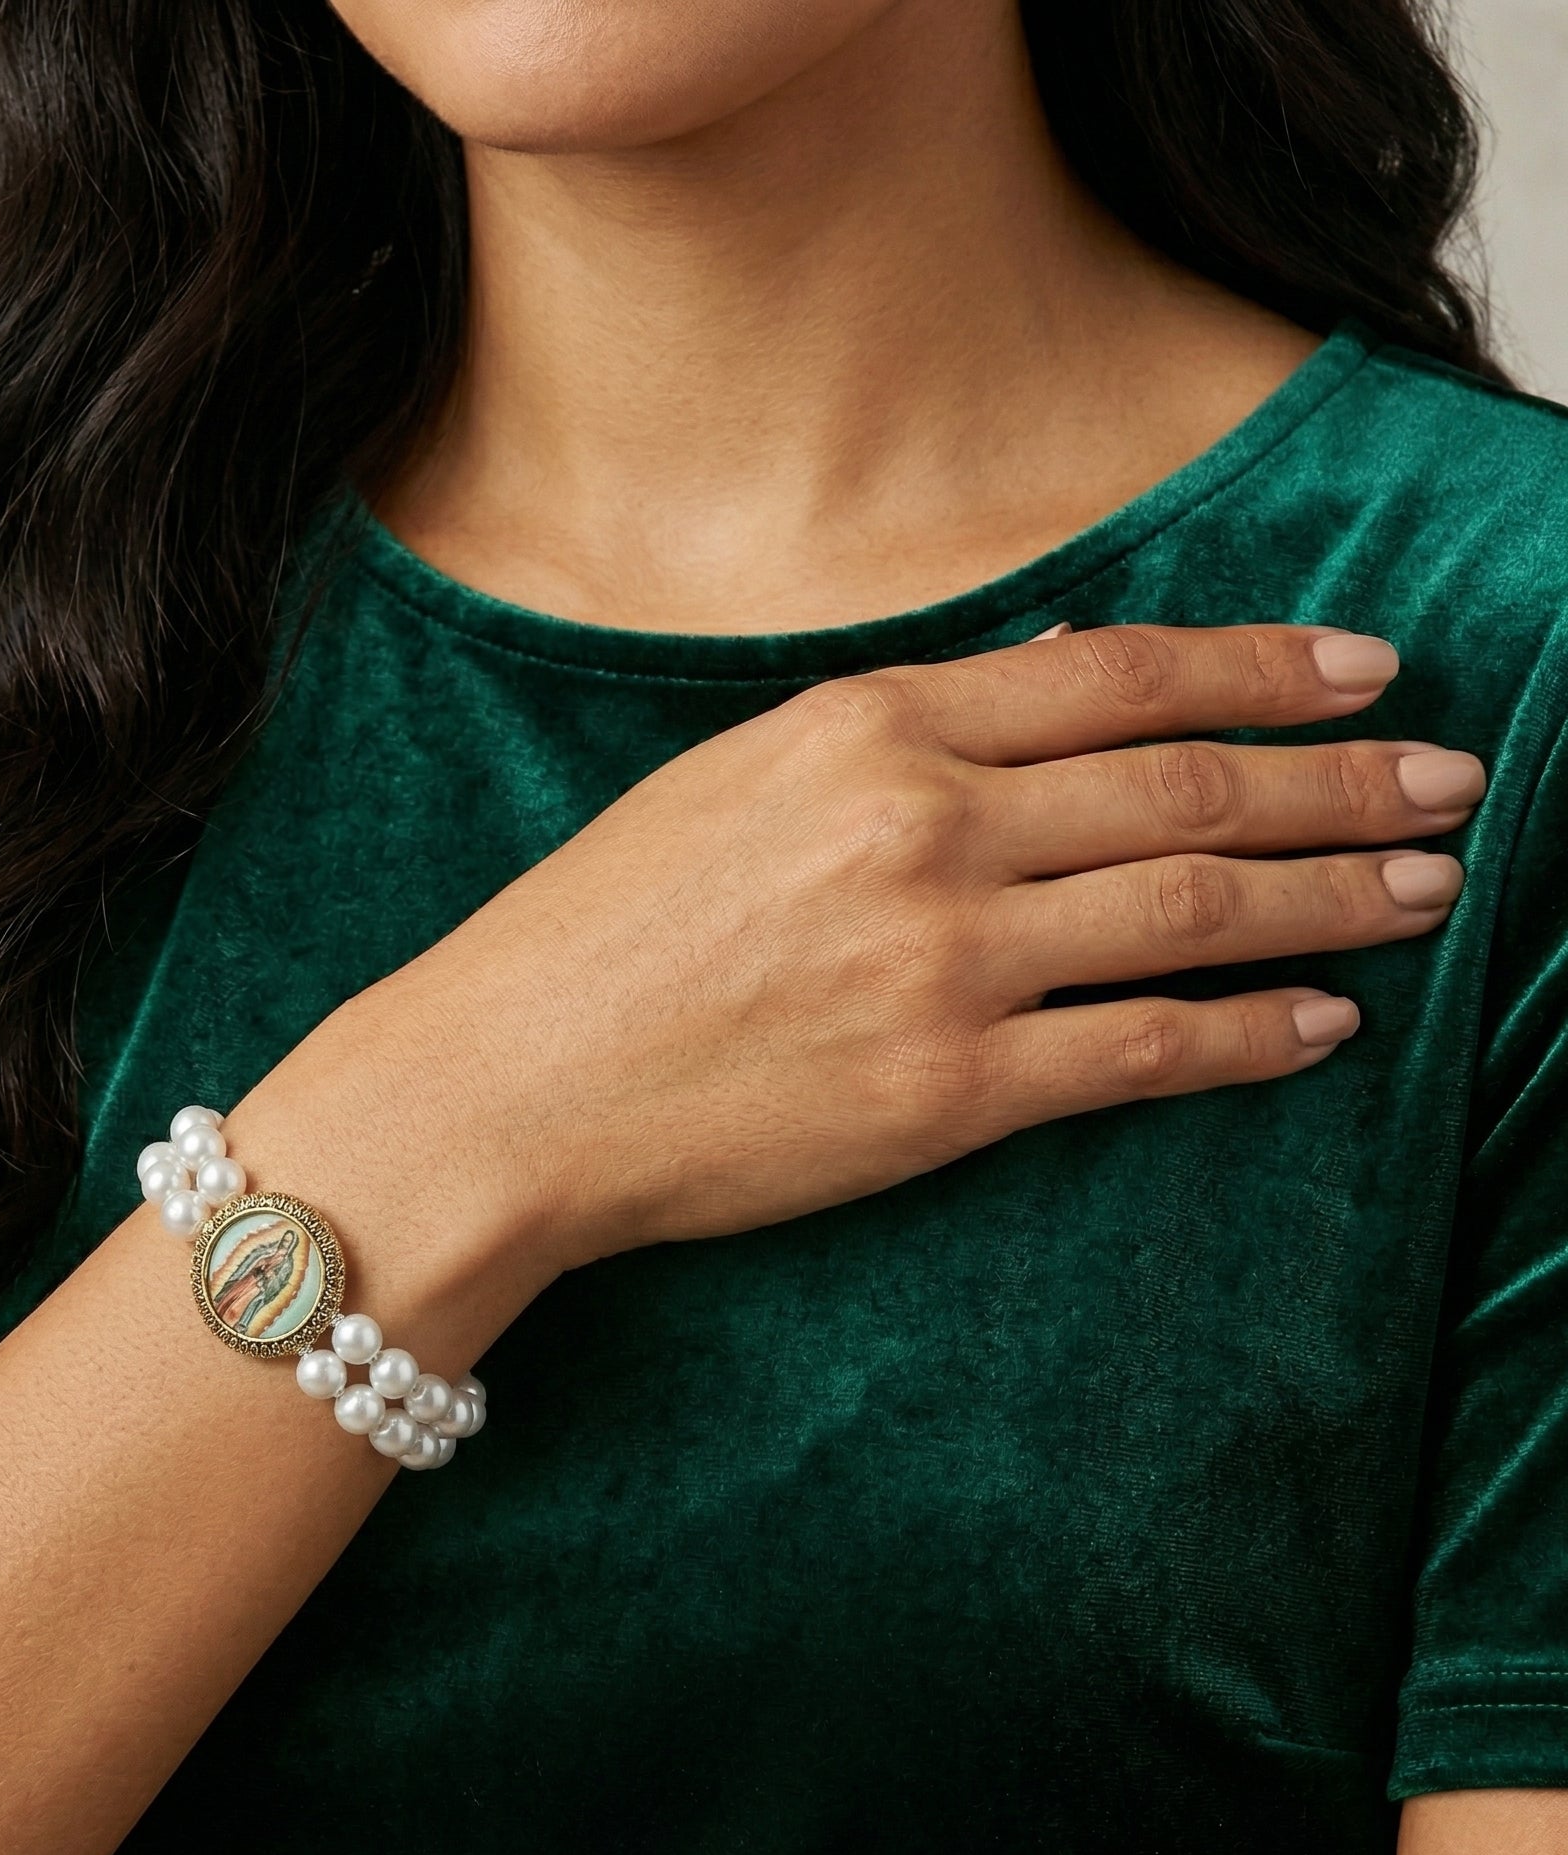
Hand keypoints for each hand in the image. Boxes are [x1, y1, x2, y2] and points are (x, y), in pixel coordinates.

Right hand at [298, 625, 1478, 1278]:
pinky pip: (1145, 1052)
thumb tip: (1051, 684)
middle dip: (1338, 780)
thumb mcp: (728, 782)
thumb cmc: (590, 937)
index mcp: (865, 730)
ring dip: (1331, 895)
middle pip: (1186, 788)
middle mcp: (923, 827)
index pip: (1118, 677)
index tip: (1362, 669)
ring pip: (1194, 910)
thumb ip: (891, 734)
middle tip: (1445, 781)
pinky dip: (1252, 1034)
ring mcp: (941, 961)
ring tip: (1426, 884)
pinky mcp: (946, 1092)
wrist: (502, 1086)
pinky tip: (1325, 1022)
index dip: (1261, 668)